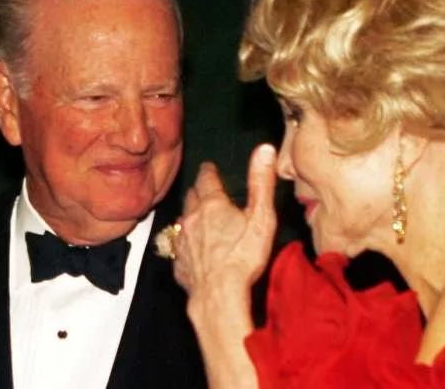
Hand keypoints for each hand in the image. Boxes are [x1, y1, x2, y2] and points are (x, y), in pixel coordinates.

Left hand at [171, 144, 277, 296]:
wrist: (218, 295)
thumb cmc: (243, 257)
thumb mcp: (261, 216)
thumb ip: (261, 182)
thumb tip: (265, 149)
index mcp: (213, 204)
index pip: (207, 178)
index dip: (209, 171)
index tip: (210, 167)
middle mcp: (192, 218)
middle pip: (192, 197)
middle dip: (199, 191)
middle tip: (206, 190)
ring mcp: (182, 242)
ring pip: (182, 220)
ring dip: (190, 215)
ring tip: (198, 216)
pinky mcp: (179, 263)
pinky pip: (179, 247)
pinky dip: (186, 242)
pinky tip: (194, 248)